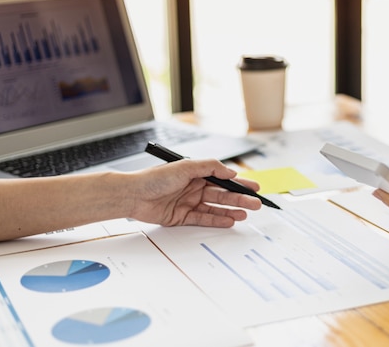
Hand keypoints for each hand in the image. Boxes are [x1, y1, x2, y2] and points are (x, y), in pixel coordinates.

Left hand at [128, 159, 261, 227]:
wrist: (133, 195)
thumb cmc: (154, 178)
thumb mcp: (186, 166)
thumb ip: (210, 168)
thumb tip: (230, 173)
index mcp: (196, 173)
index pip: (223, 179)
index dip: (239, 184)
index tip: (254, 187)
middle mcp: (194, 187)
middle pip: (222, 194)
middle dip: (240, 199)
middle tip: (255, 204)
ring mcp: (189, 202)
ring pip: (215, 208)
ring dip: (231, 210)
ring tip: (245, 214)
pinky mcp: (182, 217)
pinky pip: (204, 219)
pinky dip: (217, 220)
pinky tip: (229, 221)